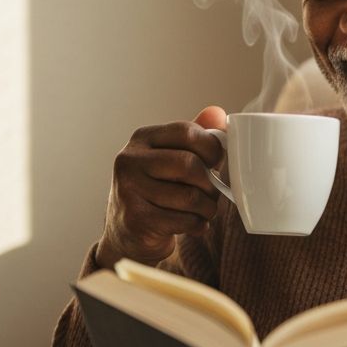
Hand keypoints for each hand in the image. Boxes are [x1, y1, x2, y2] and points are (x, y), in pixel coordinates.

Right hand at [96, 105, 226, 267]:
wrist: (128, 233)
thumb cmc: (159, 191)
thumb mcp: (174, 158)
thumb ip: (197, 137)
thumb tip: (218, 113)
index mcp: (142, 138)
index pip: (186, 131)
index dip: (211, 148)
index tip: (216, 162)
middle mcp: (129, 160)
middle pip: (189, 164)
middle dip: (210, 184)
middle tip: (212, 194)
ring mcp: (129, 190)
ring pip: (190, 197)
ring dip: (207, 208)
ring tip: (204, 211)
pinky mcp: (136, 219)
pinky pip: (184, 221)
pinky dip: (198, 225)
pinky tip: (193, 224)